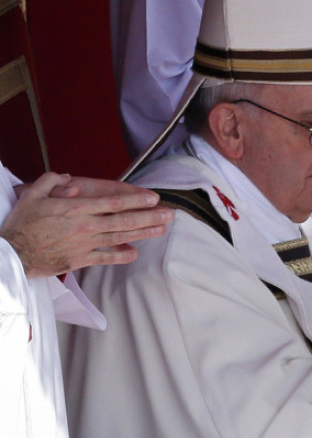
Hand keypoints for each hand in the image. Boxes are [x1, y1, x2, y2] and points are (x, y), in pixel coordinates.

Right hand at [0, 172, 173, 277]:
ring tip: (162, 229)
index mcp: (76, 209)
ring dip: (143, 233)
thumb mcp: (33, 194)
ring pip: (120, 238)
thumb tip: (69, 177)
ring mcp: (84, 245)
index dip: (136, 200)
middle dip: (149, 217)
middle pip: (124, 221)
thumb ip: (53, 181)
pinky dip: (121, 256)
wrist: (11, 253)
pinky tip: (136, 253)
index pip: (113, 203)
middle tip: (170, 214)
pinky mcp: (79, 261)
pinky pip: (106, 258)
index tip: (153, 198)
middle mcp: (85, 226)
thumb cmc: (21, 223)